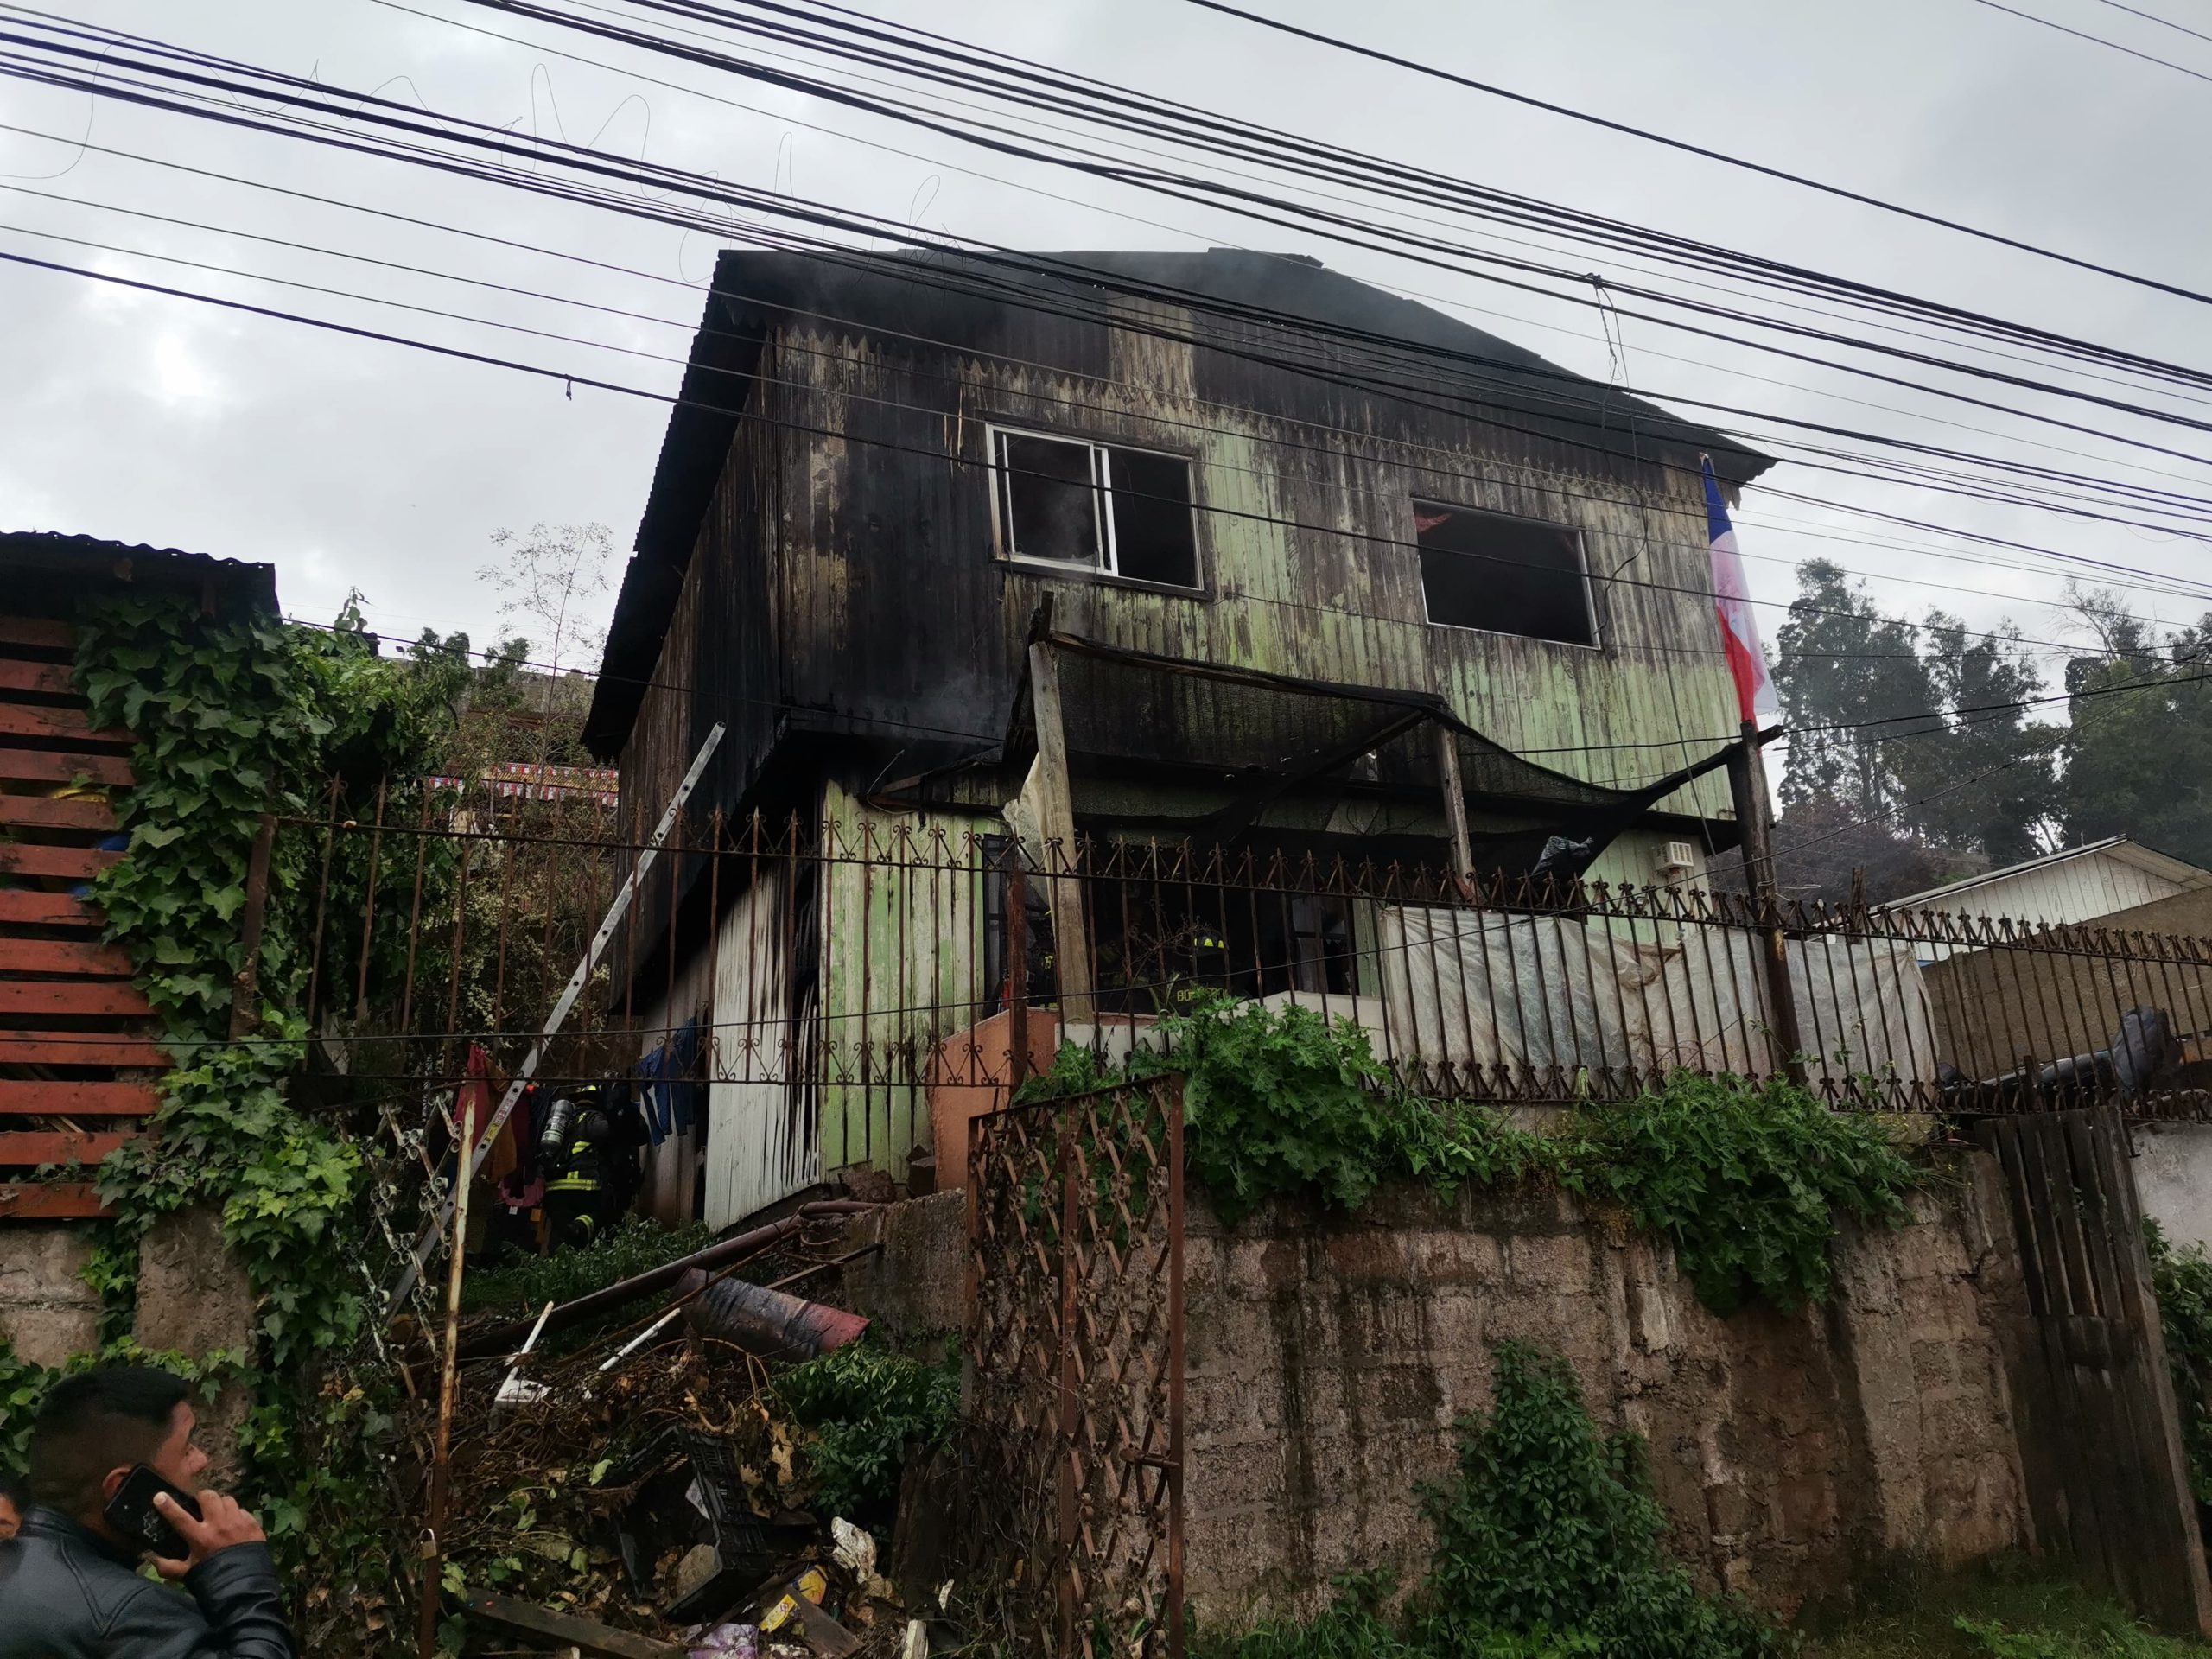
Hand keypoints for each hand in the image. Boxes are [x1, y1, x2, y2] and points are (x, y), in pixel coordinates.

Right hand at [149, 1489, 265, 1579]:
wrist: (243, 1586)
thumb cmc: (211, 1578)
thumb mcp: (186, 1574)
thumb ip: (167, 1566)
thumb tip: (150, 1557)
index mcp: (200, 1537)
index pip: (179, 1517)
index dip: (168, 1506)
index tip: (159, 1496)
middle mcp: (218, 1525)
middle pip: (208, 1497)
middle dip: (202, 1497)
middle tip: (199, 1504)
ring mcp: (237, 1522)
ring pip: (228, 1499)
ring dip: (220, 1503)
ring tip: (218, 1512)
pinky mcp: (252, 1524)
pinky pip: (243, 1510)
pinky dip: (236, 1514)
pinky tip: (233, 1523)